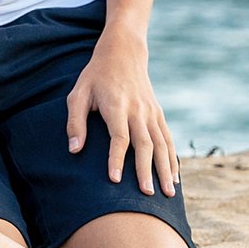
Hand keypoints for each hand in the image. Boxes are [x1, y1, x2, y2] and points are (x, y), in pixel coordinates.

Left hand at [66, 31, 177, 196]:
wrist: (123, 53)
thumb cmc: (95, 76)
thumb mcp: (78, 94)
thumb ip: (75, 122)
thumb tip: (74, 150)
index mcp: (116, 105)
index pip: (119, 137)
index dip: (116, 158)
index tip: (114, 180)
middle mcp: (137, 110)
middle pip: (144, 144)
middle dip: (146, 170)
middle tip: (146, 194)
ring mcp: (151, 112)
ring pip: (161, 144)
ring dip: (165, 169)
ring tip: (167, 193)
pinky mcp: (158, 113)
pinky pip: (168, 139)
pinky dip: (172, 159)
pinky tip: (174, 177)